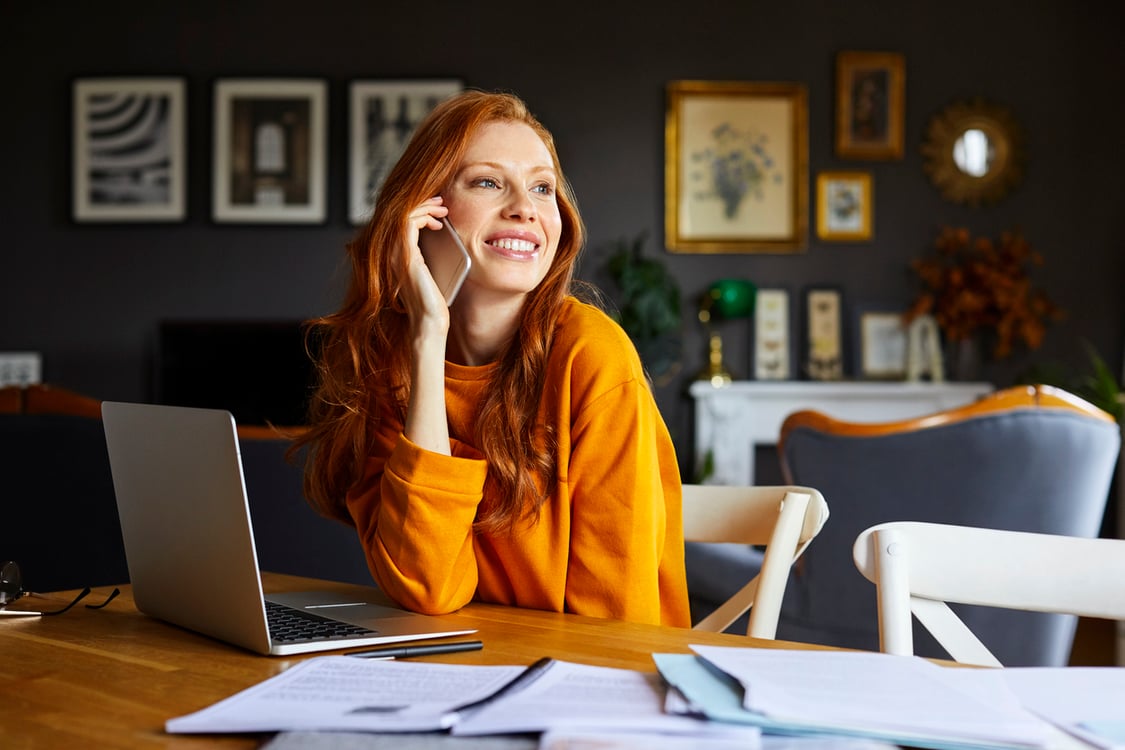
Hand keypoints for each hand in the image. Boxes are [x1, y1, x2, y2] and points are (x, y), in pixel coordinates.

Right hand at [401, 197, 450, 334]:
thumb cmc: (432, 300)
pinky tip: (438, 223)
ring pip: (404, 214)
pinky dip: (425, 215)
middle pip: (400, 214)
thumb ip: (425, 252)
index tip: (437, 211)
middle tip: (441, 202)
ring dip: (425, 206)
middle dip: (422, 204)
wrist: (429, 319)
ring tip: (442, 209)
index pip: (400, 222)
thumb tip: (437, 233)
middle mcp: (390, 252)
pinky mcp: (405, 255)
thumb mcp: (429, 269)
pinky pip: (409, 221)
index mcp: (394, 255)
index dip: (418, 210)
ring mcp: (395, 253)